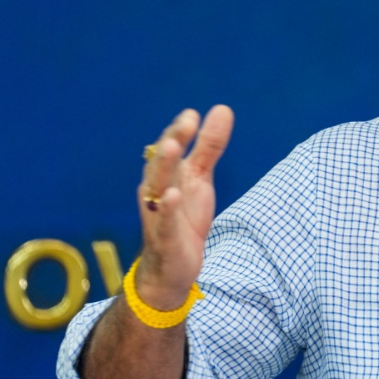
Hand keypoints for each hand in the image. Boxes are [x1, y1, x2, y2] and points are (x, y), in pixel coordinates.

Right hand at [135, 105, 233, 308]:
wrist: (170, 269)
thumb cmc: (183, 218)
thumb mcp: (200, 179)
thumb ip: (208, 146)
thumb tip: (222, 109)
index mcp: (165, 175)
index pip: (168, 147)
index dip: (178, 131)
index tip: (192, 115)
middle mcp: (156, 191)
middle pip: (160, 162)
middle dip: (171, 141)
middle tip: (186, 122)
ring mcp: (157, 214)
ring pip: (157, 187)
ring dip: (163, 167)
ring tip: (171, 146)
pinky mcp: (164, 238)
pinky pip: (163, 221)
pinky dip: (166, 208)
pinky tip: (172, 195)